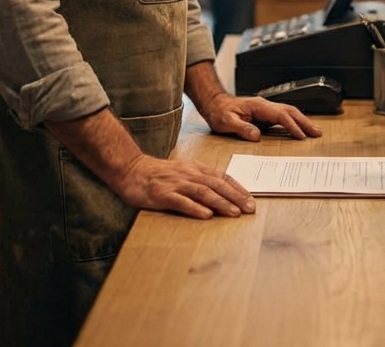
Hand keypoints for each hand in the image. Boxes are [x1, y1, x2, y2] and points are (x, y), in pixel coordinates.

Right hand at [116, 153, 255, 219]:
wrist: (133, 170)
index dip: (238, 188)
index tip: (251, 200)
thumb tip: (224, 193)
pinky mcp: (163, 194)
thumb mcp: (184, 173)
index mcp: (196, 169)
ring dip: (221, 202)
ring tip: (234, 213)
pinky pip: (181, 202)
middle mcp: (189, 174)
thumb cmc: (161, 174)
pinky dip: (195, 208)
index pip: (222, 177)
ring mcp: (176, 184)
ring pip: (203, 192)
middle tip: (250, 209)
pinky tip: (206, 215)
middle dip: (235, 197)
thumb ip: (202, 180)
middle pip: (217, 185)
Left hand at [201, 92, 321, 141]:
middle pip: (290, 111)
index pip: (280, 115)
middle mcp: (265, 105)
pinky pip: (284, 116)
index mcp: (258, 106)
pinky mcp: (265, 113)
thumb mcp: (226, 122)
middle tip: (317, 133)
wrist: (215, 104)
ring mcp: (266, 108)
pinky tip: (299, 128)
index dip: (292, 125)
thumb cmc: (220, 112)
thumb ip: (242, 128)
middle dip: (304, 122)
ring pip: (289, 111)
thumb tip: (257, 136)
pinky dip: (294, 121)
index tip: (301, 136)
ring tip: (313, 131)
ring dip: (302, 121)